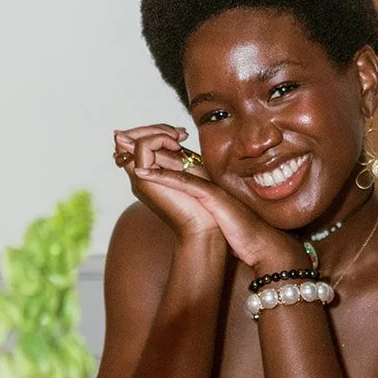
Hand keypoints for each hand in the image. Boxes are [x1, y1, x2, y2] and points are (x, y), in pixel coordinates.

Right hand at [114, 125, 221, 240]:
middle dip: (153, 129)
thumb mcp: (189, 169)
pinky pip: (142, 148)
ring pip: (130, 140)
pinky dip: (158, 139)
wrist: (203, 225)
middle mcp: (139, 175)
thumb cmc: (203, 201)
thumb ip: (177, 154)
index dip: (154, 131)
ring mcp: (139, 178)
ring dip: (156, 132)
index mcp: (148, 173)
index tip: (180, 135)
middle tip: (179, 134)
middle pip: (127, 139)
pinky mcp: (144, 179)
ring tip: (179, 140)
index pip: (135, 143)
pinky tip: (177, 147)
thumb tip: (175, 133)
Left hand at [119, 127, 301, 272]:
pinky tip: (143, 173)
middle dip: (143, 139)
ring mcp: (208, 184)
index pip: (172, 153)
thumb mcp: (212, 210)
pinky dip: (162, 176)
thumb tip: (179, 197)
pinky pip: (183, 182)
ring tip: (124, 146)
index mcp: (203, 178)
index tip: (128, 141)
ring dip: (148, 151)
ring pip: (174, 161)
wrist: (258, 242)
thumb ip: (197, 198)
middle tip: (119, 135)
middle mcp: (204, 176)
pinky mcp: (210, 196)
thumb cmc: (237, 230)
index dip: (150, 143)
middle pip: (170, 149)